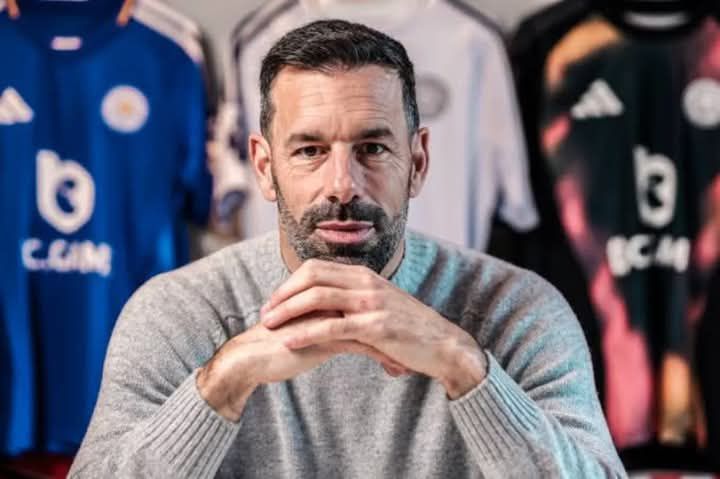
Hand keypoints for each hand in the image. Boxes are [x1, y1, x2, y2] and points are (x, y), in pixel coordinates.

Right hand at [196, 320, 406, 421]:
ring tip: (408, 363)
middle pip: (374, 312)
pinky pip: (363, 346)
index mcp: (325, 293)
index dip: (384, 319)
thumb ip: (325, 319)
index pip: (364, 302)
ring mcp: (330, 316)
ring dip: (394, 346)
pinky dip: (382, 357)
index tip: (401, 337)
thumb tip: (344, 323)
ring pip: (373, 327)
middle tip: (413, 349)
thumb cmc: (276, 342)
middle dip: (395, 333)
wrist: (250, 356)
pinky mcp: (326, 337)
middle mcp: (330, 300)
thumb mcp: (306, 327)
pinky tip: (395, 369)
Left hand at [261, 259, 486, 397]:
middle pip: (311, 278)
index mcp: (365, 275)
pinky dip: (306, 333)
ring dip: (288, 311)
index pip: (317, 268)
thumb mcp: (381, 305)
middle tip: (264, 313)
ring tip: (269, 326)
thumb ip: (355, 300)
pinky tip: (289, 342)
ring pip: (317, 298)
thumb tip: (329, 305)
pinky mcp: (375, 327)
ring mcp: (371, 303)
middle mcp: (366, 283)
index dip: (291, 282)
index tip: (274, 300)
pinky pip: (332, 327)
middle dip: (282, 294)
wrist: (444, 346)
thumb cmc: (410, 329)